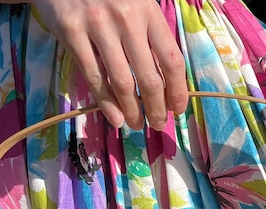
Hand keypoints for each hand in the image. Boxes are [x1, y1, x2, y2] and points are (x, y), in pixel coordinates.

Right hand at [32, 0, 188, 129]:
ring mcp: (97, 25)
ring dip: (132, 111)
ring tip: (137, 124)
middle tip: (158, 124)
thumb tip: (167, 84)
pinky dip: (107, 104)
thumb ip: (150, 38)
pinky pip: (94, 77)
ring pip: (122, 82)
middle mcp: (126, 18)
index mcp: (148, 12)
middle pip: (149, 78)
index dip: (177, 91)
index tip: (177, 109)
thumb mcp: (137, 6)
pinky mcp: (71, 32)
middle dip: (156, 108)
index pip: (172, 61)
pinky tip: (116, 119)